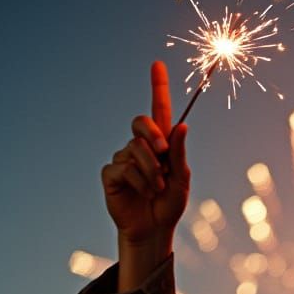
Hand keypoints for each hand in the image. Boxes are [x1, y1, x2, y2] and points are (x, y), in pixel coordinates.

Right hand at [101, 62, 189, 286]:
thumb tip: (182, 127)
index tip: (158, 64)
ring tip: (157, 189)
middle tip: (163, 155)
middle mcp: (140, 146)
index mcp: (161, 145)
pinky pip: (124, 168)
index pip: (159, 110)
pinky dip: (139, 182)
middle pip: (142, 122)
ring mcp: (124, 158)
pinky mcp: (112, 174)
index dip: (158, 88)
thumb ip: (180, 155)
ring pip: (135, 150)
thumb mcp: (181, 182)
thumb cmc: (169, 205)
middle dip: (154, 136)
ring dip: (151, 171)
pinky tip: (143, 193)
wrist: (153, 229)